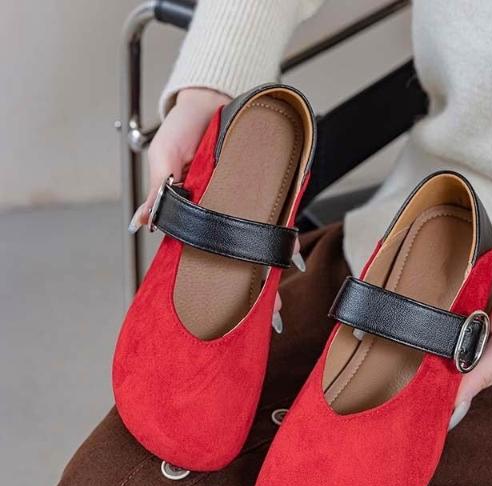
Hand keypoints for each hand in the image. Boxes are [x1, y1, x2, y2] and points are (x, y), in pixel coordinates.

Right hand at [126, 87, 304, 328]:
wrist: (213, 100)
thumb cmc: (183, 129)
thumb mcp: (164, 158)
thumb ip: (159, 191)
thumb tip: (143, 222)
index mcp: (192, 213)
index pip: (200, 255)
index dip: (209, 283)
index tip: (219, 311)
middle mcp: (218, 215)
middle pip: (232, 258)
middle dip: (246, 291)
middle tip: (262, 318)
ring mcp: (239, 205)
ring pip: (254, 246)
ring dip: (266, 273)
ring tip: (277, 304)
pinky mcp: (257, 191)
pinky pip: (270, 218)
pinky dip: (280, 237)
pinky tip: (288, 258)